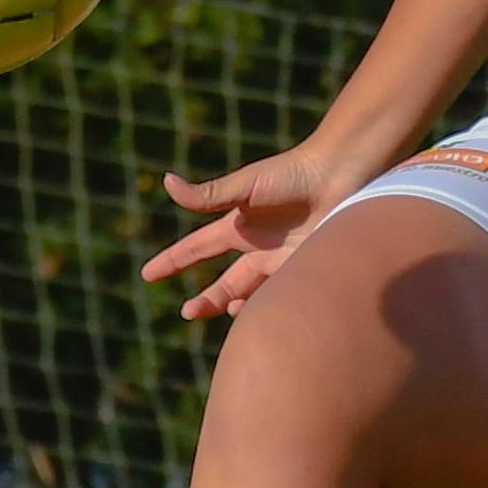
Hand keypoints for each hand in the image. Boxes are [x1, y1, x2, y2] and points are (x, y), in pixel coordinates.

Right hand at [140, 143, 360, 320]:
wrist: (339, 176)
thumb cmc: (291, 175)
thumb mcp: (245, 186)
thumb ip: (207, 195)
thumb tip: (165, 182)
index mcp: (238, 225)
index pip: (197, 248)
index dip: (173, 261)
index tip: (148, 275)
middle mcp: (258, 246)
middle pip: (224, 282)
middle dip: (205, 299)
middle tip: (187, 313)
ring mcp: (281, 260)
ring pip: (251, 295)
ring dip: (233, 307)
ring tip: (226, 311)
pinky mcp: (304, 270)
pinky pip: (281, 297)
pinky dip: (266, 308)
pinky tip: (256, 313)